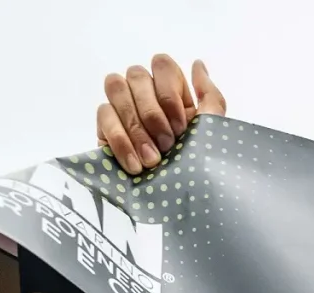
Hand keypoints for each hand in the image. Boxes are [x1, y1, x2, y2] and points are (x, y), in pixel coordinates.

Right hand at [97, 55, 225, 175]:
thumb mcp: (210, 135)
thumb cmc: (194, 169)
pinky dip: (120, 140)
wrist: (176, 207)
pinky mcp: (104, 127)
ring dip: (136, 126)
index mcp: (171, 91)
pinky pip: (103, 114)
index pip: (162, 64)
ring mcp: (122, 107)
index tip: (182, 129)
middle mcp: (144, 93)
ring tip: (152, 160)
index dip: (169, 93)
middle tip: (167, 146)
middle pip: (137, 74)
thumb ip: (209, 97)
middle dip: (153, 113)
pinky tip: (135, 165)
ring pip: (116, 86)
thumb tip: (198, 64)